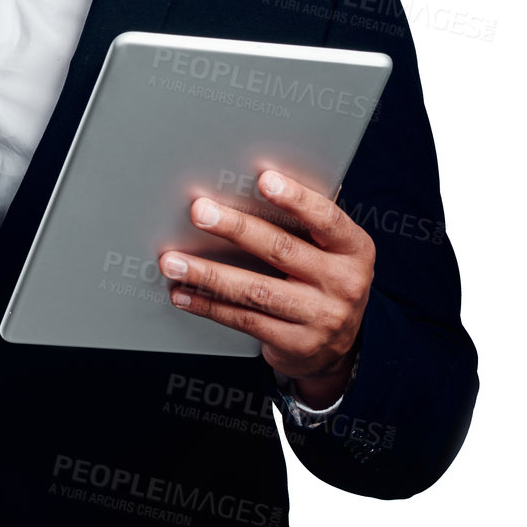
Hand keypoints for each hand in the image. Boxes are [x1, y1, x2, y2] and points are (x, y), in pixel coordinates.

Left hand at [159, 170, 373, 405]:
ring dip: (208, 274)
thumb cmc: (325, 280)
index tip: (264, 179)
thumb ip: (304, 223)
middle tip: (199, 212)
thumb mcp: (331, 251)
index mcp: (354, 250)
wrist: (339, 347)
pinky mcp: (295, 344)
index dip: (296, 199)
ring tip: (173, 262)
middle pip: (280, 250)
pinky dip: (208, 305)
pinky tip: (184, 293)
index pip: (327, 219)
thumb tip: (253, 183)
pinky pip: (244, 320)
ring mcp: (321, 317)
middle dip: (235, 229)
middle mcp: (343, 284)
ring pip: (255, 290)